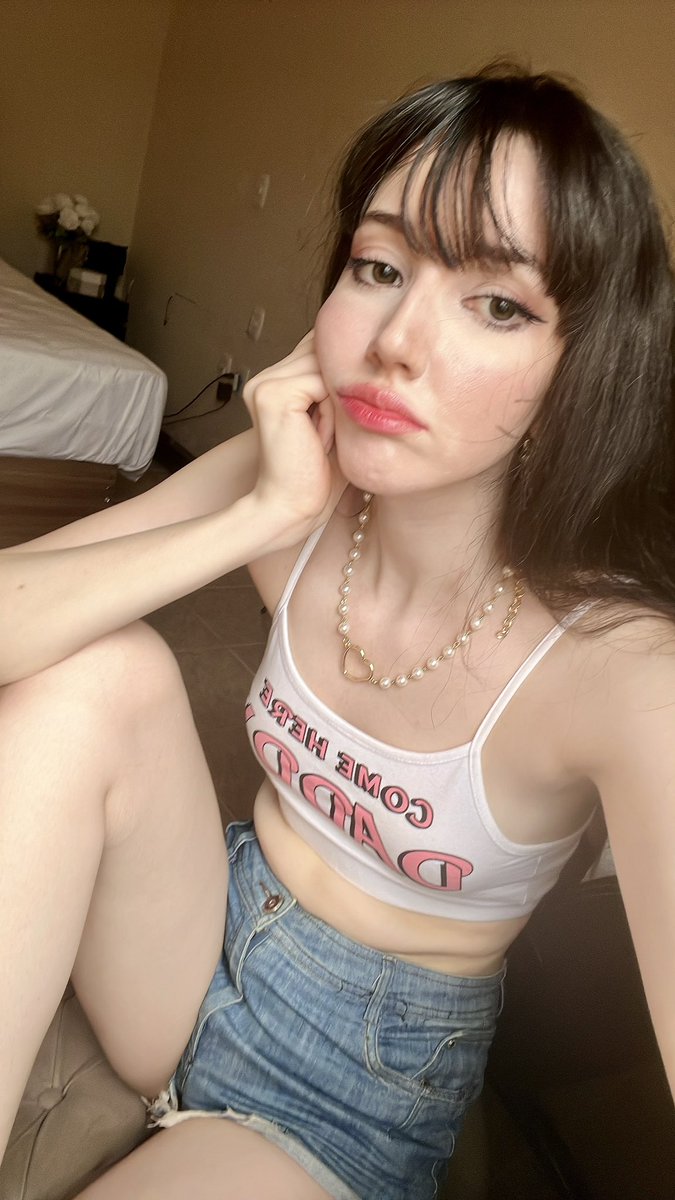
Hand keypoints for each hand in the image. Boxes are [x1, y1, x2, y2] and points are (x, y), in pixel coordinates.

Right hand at [243, 331, 344, 540]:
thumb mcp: (333, 422)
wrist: (292, 508)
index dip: (339, 376)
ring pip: (326, 368)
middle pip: (323, 353)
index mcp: (274, 382)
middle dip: (338, 391)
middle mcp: (265, 378)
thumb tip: (366, 359)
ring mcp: (265, 384)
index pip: (317, 350)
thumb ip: (336, 389)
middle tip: (325, 434)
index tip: (342, 413)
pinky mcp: (275, 394)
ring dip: (334, 404)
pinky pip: (322, 386)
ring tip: (320, 438)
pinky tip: (317, 440)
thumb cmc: (317, 476)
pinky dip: (329, 415)